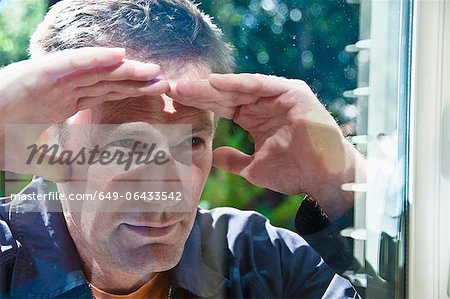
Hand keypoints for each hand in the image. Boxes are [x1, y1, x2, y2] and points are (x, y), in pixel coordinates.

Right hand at [0, 47, 168, 179]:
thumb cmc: (1, 140)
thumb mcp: (39, 158)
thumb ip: (58, 165)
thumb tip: (72, 181)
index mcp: (67, 101)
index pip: (108, 93)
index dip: (133, 92)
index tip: (158, 94)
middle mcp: (65, 87)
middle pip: (109, 81)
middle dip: (137, 81)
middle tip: (166, 81)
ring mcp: (54, 78)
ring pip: (97, 70)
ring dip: (125, 69)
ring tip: (151, 69)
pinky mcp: (39, 73)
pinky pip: (72, 63)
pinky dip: (96, 59)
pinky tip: (119, 57)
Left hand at [168, 73, 364, 217]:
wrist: (325, 179)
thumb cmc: (295, 172)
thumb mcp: (255, 168)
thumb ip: (235, 160)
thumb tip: (214, 156)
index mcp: (255, 118)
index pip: (221, 107)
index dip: (198, 105)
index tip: (173, 103)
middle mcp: (264, 103)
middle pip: (225, 95)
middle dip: (198, 93)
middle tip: (171, 88)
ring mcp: (278, 96)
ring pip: (239, 88)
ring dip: (211, 87)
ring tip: (186, 86)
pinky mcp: (292, 92)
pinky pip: (261, 85)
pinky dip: (238, 83)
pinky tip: (215, 83)